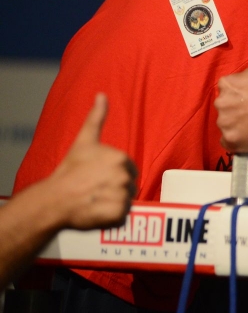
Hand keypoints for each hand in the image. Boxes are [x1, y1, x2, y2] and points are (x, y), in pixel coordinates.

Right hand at [48, 94, 136, 230]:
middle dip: (114, 189)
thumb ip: (97, 117)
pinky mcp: (118, 214)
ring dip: (113, 203)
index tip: (97, 177)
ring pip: (127, 201)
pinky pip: (123, 216)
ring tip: (95, 200)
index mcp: (121, 158)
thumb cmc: (69, 171)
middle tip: (95, 189)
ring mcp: (122, 195)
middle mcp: (124, 176)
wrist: (54, 199)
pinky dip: (112, 217)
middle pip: (130, 186)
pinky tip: (97, 211)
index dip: (113, 176)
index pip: (129, 170)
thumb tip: (102, 95)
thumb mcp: (84, 141)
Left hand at [216, 64, 247, 151]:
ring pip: (226, 123)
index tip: (247, 96)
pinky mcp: (229, 139)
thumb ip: (247, 75)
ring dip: (235, 123)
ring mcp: (223, 123)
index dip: (237, 91)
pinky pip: (226, 141)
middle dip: (234, 107)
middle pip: (224, 105)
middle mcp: (220, 103)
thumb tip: (245, 82)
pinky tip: (245, 137)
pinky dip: (234, 139)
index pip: (226, 87)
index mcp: (226, 84)